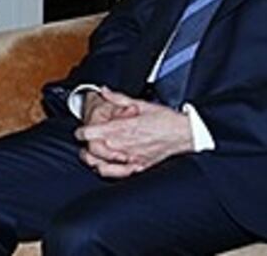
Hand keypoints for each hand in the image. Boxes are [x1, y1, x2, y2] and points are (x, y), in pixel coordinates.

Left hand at [75, 89, 193, 177]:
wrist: (185, 135)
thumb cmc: (166, 120)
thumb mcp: (142, 103)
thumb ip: (119, 98)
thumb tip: (104, 91)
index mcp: (122, 128)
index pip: (91, 133)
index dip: (82, 132)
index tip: (80, 131)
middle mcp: (123, 145)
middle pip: (93, 150)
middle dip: (86, 145)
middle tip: (86, 141)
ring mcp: (130, 159)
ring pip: (101, 164)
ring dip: (93, 159)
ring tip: (91, 154)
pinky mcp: (138, 168)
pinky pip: (117, 174)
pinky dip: (107, 170)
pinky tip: (106, 166)